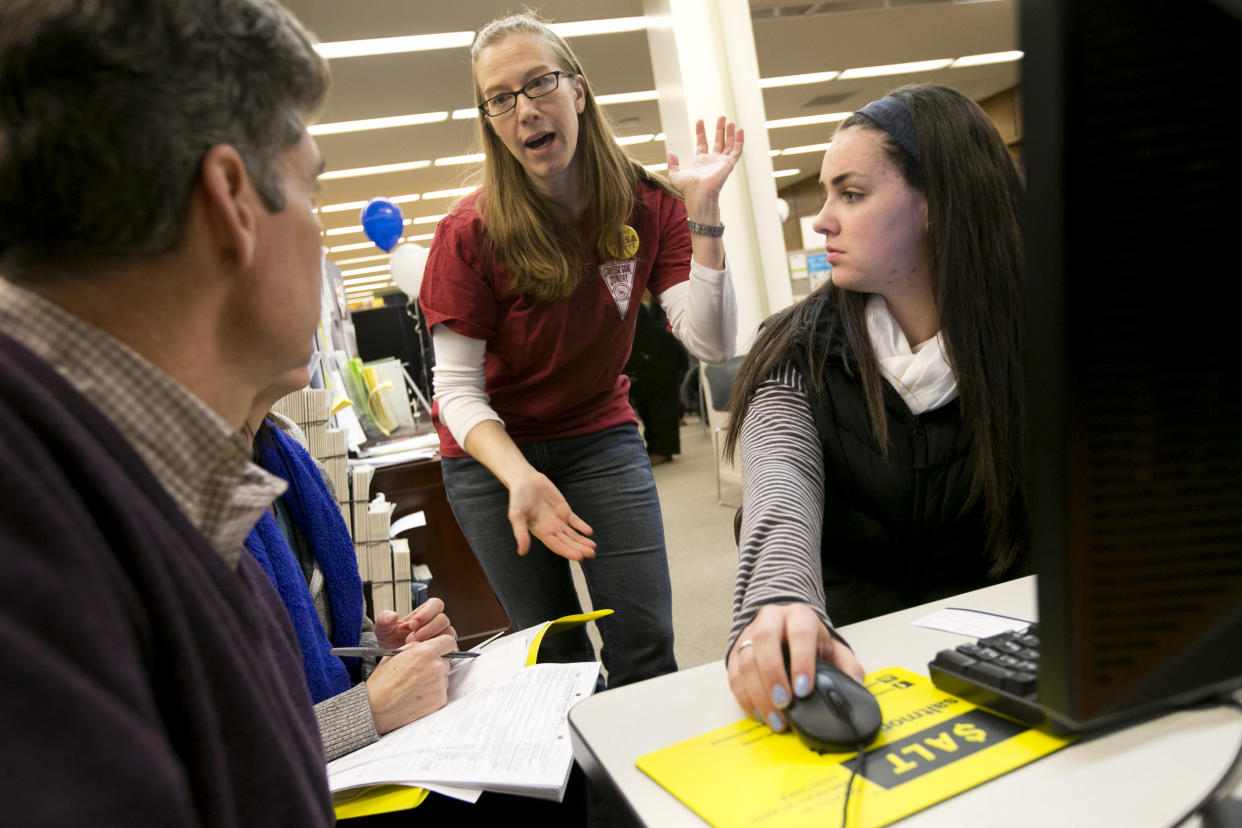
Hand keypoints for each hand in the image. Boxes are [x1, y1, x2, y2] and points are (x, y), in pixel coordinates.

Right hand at [366, 633, 455, 734]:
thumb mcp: (394, 654)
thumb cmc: (382, 682)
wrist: (375, 708)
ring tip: (414, 686)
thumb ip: (414, 646)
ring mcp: (439, 685)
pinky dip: (432, 693)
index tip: (440, 650)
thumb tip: (426, 644)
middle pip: (446, 660)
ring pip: (443, 677)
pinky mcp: (440, 700)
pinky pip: (441, 692)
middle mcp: (436, 667)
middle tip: (420, 672)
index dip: (443, 645)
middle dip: (436, 663)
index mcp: (425, 652)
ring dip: (434, 679)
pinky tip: (416, 696)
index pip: (449, 642)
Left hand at [373, 598, 456, 649]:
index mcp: (425, 613)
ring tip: (414, 646)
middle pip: (442, 619)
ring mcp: (441, 636)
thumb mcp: (383, 630)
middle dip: (426, 629)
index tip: (412, 624)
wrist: (393, 660)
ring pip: (447, 633)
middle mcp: (436, 623)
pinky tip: (421, 654)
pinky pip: (446, 648)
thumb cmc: (391, 643)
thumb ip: (383, 619)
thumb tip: (393, 615)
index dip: (427, 612)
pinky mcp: (443, 650)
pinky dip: (434, 650)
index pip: (436, 604)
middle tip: (411, 638)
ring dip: (430, 640)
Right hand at [507, 469, 595, 560]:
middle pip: (568, 542)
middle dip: (579, 548)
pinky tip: (589, 532)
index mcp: (541, 533)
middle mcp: (551, 529)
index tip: (579, 557)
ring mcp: (559, 520)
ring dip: (583, 541)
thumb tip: (522, 552)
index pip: (557, 546)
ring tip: (593, 547)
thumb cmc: (518, 499)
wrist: (525, 481)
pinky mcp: (564, 510)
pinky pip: (575, 521)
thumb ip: (521, 533)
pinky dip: (582, 526)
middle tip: (591, 554)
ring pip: (573, 534)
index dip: (568, 552)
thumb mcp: (517, 516)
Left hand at [667, 116, 744, 218]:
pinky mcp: (728, 164)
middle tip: (721, 117)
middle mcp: (712, 161)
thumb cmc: (687, 189)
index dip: (701, 132)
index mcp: (701, 162)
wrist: (698, 194)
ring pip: (728, 144)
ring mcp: (721, 162)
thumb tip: (670, 152)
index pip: (703, 144)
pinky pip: (736, 150)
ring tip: (729, 121)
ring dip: (729, 133)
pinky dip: (739, 141)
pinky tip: (739, 130)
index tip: (700, 120)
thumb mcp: (675, 175)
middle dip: (720, 129)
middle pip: (718, 142)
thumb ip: (672, 163)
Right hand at [726, 603, 864, 733]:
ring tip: (775, 719)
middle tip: (785, 703)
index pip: (799, 633)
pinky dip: (745, 698)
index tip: (804, 689)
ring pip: (745, 661)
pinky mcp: (735, 652)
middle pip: (765, 642)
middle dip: (773, 675)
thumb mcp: (830, 646)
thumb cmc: (808, 640)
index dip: (801, 661)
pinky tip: (759, 714)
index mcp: (798, 616)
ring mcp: (749, 634)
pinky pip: (734, 675)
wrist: (782, 625)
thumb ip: (845, 664)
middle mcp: (770, 620)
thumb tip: (855, 684)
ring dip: (758, 693)